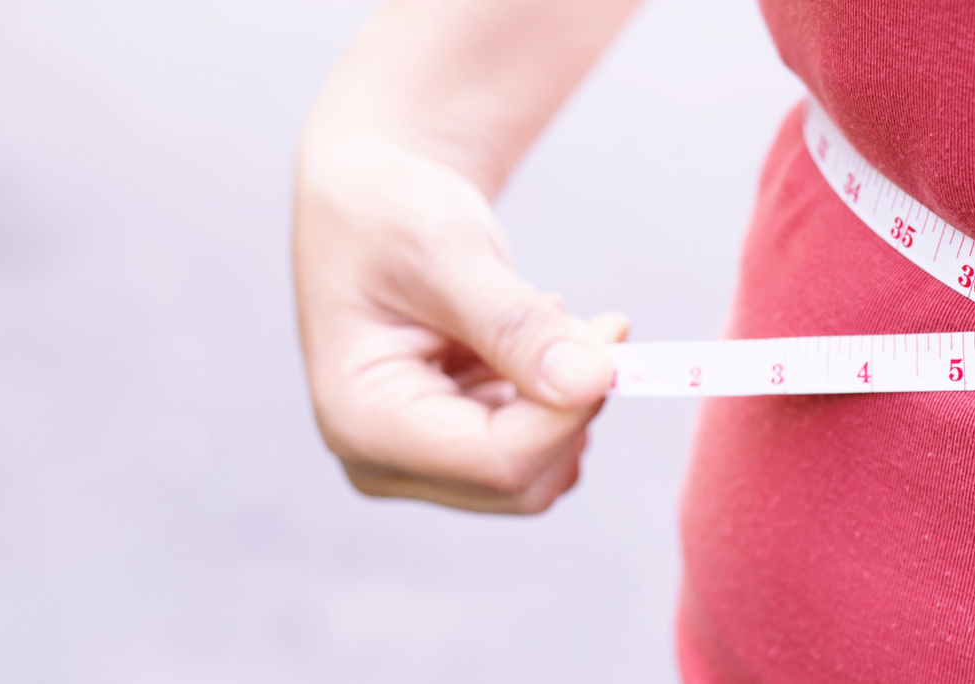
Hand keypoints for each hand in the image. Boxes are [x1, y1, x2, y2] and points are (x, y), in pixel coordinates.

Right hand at [294, 137, 625, 513]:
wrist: (374, 202)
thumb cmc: (391, 214)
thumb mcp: (453, 254)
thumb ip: (517, 326)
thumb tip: (591, 381)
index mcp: (360, 421)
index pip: (500, 462)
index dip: (571, 409)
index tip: (614, 331)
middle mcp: (379, 461)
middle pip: (522, 481)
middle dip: (572, 407)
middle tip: (598, 324)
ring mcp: (414, 463)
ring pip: (537, 472)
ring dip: (563, 400)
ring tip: (538, 318)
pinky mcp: (447, 452)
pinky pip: (533, 450)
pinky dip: (552, 398)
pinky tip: (527, 341)